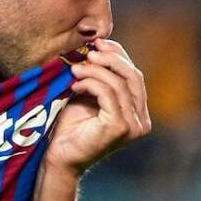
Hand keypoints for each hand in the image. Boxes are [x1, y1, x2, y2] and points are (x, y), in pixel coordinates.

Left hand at [45, 39, 150, 175]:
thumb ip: (101, 76)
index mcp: (139, 113)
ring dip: (95, 71)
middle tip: (89, 51)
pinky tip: (75, 85)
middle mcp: (142, 122)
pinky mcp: (119, 128)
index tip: (97, 43)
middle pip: (133, 76)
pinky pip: (109, 94)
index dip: (119, 56)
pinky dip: (91, 84)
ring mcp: (133, 127)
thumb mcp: (90, 95)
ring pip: (119, 84)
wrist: (59, 157)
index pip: (135, 76)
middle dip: (111, 59)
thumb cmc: (71, 127)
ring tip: (75, 70)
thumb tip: (101, 44)